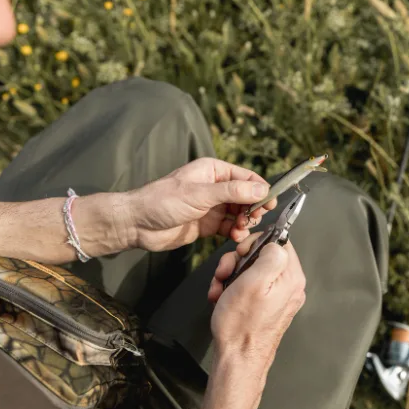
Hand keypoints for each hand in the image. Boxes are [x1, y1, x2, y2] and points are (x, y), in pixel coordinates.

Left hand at [124, 158, 277, 251]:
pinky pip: (230, 228)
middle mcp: (215, 187)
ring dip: (245, 223)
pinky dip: (236, 233)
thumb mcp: (200, 194)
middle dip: (253, 209)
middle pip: (247, 197)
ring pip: (240, 214)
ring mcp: (212, 207)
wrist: (138, 224)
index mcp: (213, 171)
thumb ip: (232, 192)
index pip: (247, 177)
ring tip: (241, 230)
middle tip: (252, 220)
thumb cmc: (161, 201)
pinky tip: (235, 237)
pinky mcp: (208, 224)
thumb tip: (261, 189)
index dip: (261, 190)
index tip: (270, 203)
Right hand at [207, 233, 306, 362]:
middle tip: (226, 274)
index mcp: (291, 278)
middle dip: (238, 262)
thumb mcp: (254, 282)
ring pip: (251, 270)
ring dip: (231, 276)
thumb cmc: (241, 325)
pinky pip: (249, 287)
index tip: (241, 255)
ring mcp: (277, 298)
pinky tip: (223, 298)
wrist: (237, 358)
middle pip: (262, 255)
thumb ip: (270, 255)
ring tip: (221, 290)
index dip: (255, 243)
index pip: (279, 241)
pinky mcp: (265, 307)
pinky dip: (233, 289)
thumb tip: (275, 242)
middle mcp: (289, 287)